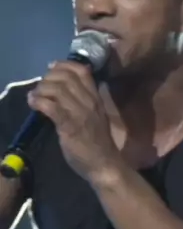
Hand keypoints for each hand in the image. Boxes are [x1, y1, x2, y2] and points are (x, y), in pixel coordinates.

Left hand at [27, 60, 120, 180]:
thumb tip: (66, 89)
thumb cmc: (98, 141)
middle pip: (67, 77)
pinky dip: (39, 102)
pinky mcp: (70, 127)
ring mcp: (80, 114)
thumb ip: (84, 101)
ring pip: (58, 90)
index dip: (64, 64)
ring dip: (41, 89)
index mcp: (96, 98)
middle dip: (48, 77)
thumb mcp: (95, 115)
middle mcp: (89, 102)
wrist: (104, 163)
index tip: (52, 66)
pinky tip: (33, 103)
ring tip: (34, 95)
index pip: (82, 71)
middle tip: (40, 85)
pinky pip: (52, 108)